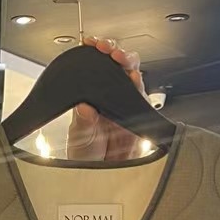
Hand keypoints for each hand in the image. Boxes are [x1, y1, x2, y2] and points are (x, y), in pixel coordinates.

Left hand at [66, 37, 145, 162]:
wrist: (102, 175)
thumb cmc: (86, 154)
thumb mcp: (79, 138)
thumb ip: (83, 123)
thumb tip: (84, 107)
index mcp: (91, 97)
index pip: (93, 68)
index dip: (94, 53)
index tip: (91, 44)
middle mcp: (108, 96)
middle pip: (115, 66)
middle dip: (115, 52)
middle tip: (110, 51)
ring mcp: (124, 103)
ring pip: (131, 75)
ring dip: (128, 64)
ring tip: (123, 61)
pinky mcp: (138, 114)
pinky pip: (141, 96)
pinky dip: (138, 85)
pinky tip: (134, 79)